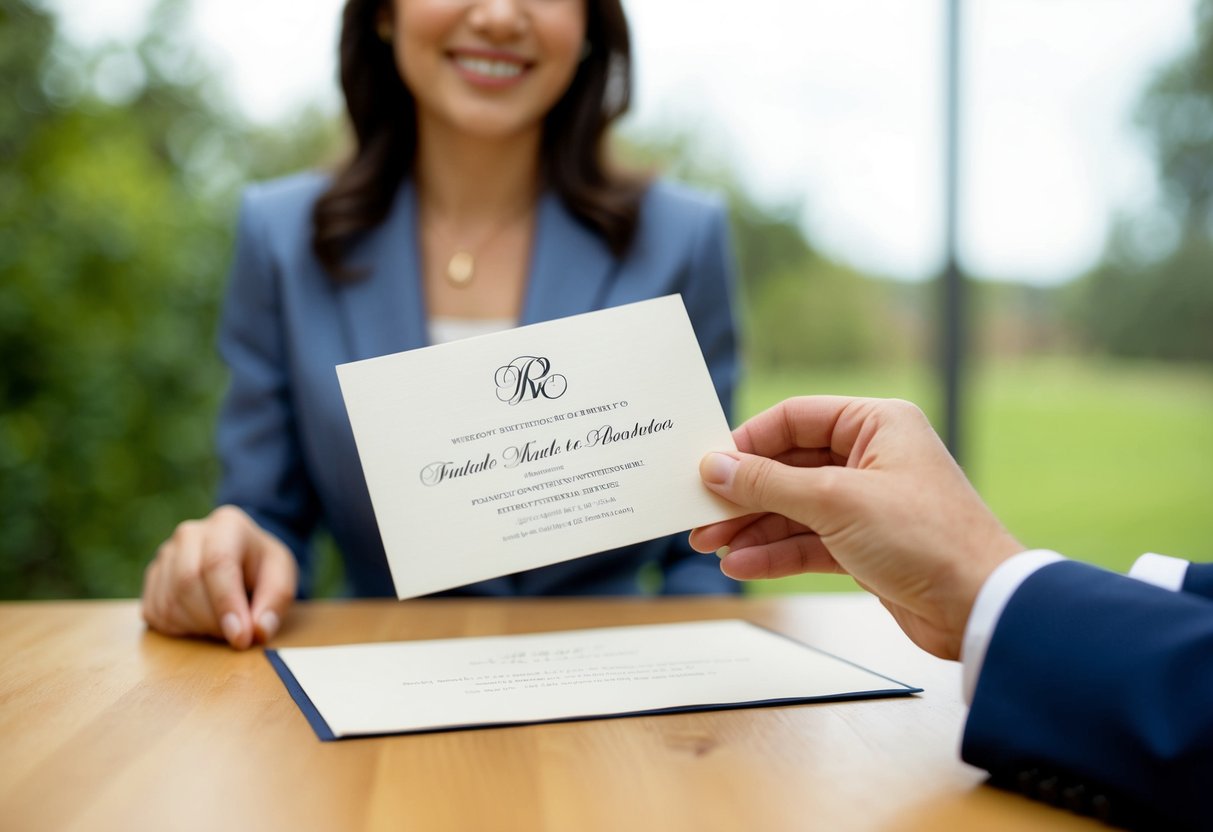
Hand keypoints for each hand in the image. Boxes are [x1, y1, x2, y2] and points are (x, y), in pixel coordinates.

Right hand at [141, 505, 297, 648]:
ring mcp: (165, 554)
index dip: (227, 605)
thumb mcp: (282, 575)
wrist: (240, 558)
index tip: (241, 637)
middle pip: (187, 582)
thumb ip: (276, 601)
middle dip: (213, 619)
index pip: (217, 564)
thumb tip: (258, 631)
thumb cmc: (261, 567)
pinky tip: (202, 622)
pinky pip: (155, 612)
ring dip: (198, 627)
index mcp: (227, 524)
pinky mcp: (152, 578)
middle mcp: (189, 534)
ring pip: (169, 601)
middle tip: (236, 635)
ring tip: (223, 625)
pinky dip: (179, 628)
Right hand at [690, 396, 1022, 658]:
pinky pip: (809, 541)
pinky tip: (742, 564)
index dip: (747, 442)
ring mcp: (868, 503)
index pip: (794, 419)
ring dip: (753, 527)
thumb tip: (715, 467)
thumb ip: (768, 484)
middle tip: (700, 515)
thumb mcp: (835, 502)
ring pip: (795, 508)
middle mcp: (872, 457)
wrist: (981, 607)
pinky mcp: (866, 545)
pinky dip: (776, 553)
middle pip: (789, 467)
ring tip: (711, 546)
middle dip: (744, 494)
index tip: (708, 468)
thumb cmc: (925, 538)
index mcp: (876, 424)